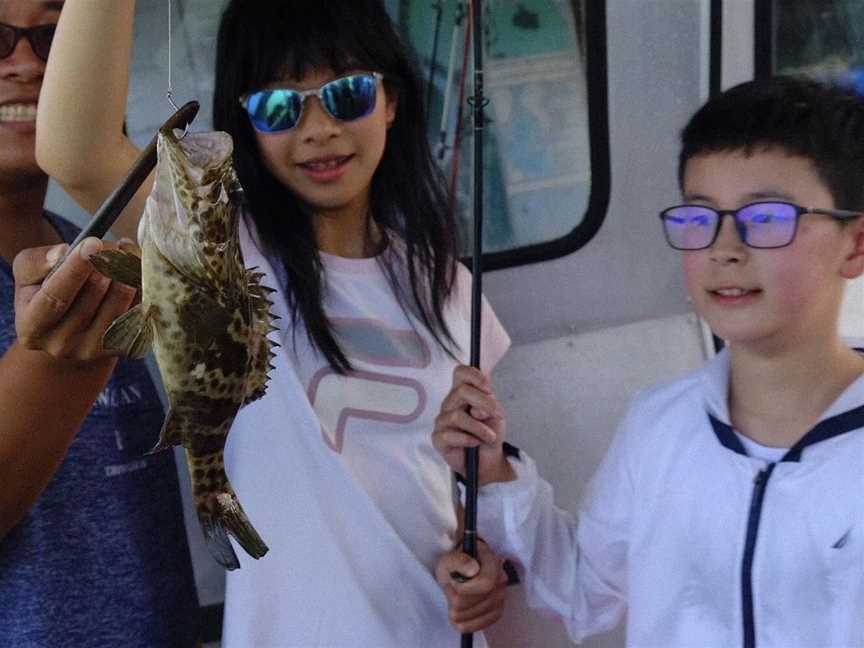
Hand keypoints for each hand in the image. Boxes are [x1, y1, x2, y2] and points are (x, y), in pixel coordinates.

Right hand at [13, 237, 138, 361]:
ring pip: (119, 303)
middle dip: (105, 263)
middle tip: (110, 243)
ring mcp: (95, 349)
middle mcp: (62, 345)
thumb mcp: (28, 274)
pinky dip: (140, 286)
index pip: (55, 297)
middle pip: (92, 297)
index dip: (75, 269)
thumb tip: (63, 253)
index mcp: (31, 329)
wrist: (70, 327)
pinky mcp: (122, 347)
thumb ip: (36, 262)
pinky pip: (138, 311)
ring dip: (125, 272)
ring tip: (122, 252)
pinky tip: (135, 269)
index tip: (93, 243)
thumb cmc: (46, 292)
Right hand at [433, 365, 514, 485]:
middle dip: (484, 402)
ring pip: (458, 416)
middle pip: (461, 391)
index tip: (489, 389)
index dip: (475, 376)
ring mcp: (442, 420)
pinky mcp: (438, 438)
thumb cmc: (489, 433)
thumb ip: (488, 404)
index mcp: (463, 393)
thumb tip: (475, 410)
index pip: (460, 373)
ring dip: (480, 428)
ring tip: (490, 437)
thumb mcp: (496, 415)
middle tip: (497, 415)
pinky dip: (468, 440)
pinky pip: (450, 435)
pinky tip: (475, 443)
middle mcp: (450, 403)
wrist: (488, 460)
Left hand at [436, 540, 508, 633]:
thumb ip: (459, 561)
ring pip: (470, 615)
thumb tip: (473, 570)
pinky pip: (471, 626)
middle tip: (451, 586)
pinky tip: (459, 608)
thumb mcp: (450, 558)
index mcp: (493, 563)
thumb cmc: (454, 565)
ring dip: (455, 607)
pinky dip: (460, 619)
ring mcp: (500, 599)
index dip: (463, 587)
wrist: (458, 573)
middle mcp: (501, 582)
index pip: (485, 584)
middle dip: (455, 596)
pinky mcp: (495, 614)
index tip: (452, 580)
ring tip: (455, 595)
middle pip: (474, 602)